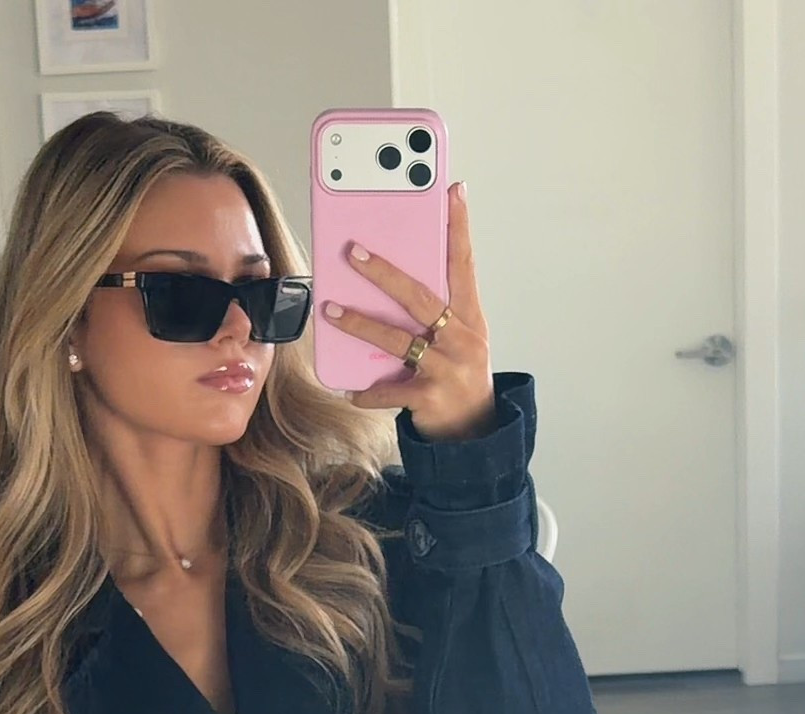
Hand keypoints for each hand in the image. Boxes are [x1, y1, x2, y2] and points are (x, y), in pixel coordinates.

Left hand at [324, 180, 496, 441]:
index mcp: (470, 317)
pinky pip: (392, 391)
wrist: (474, 431)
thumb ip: (439, 308)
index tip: (453, 191)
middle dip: (385, 273)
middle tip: (354, 252)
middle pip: (420, 297)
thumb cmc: (460, 374)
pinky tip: (352, 390)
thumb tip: (394, 276)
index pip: (465, 264)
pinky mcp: (430, 398)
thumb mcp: (460, 337)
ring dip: (361, 324)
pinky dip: (369, 391)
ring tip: (330, 311)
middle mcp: (462, 340)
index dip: (460, 227)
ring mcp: (447, 369)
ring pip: (398, 340)